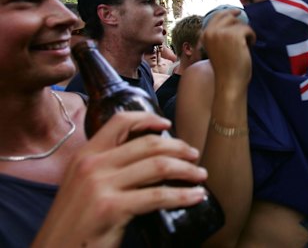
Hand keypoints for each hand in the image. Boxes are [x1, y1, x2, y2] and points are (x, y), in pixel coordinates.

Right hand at [32, 112, 207, 247]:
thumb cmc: (74, 222)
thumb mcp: (82, 185)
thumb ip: (107, 168)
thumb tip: (146, 159)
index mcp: (85, 155)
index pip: (120, 122)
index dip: (148, 118)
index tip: (168, 124)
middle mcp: (92, 164)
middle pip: (148, 143)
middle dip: (179, 147)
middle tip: (194, 156)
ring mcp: (100, 185)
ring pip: (159, 165)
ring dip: (187, 170)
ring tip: (200, 176)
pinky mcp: (111, 208)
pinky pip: (158, 196)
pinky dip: (183, 195)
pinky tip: (195, 197)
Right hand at [202, 9, 255, 86]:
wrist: (230, 81)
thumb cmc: (226, 68)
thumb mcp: (217, 47)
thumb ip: (220, 34)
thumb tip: (234, 17)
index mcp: (205, 34)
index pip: (218, 15)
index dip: (229, 13)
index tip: (238, 12)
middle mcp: (211, 32)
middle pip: (229, 16)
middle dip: (239, 24)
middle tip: (245, 36)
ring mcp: (222, 33)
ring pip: (240, 23)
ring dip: (246, 32)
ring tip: (245, 45)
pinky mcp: (235, 36)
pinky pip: (248, 29)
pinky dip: (252, 37)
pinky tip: (249, 46)